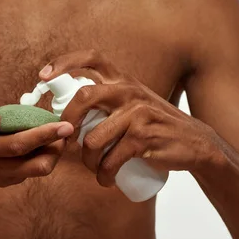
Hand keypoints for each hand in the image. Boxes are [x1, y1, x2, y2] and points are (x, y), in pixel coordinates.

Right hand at [0, 100, 74, 187]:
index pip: (17, 144)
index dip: (42, 135)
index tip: (62, 124)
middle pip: (32, 164)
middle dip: (56, 147)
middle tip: (69, 128)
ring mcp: (1, 178)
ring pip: (35, 171)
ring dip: (53, 155)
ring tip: (61, 135)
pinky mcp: (7, 182)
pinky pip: (31, 172)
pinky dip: (44, 158)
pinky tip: (49, 143)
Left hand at [39, 49, 225, 186]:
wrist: (195, 144)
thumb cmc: (155, 126)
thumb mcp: (133, 104)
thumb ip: (107, 101)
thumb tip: (66, 113)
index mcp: (123, 80)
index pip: (91, 57)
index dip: (64, 62)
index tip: (43, 77)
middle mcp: (128, 90)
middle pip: (84, 97)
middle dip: (66, 122)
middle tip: (65, 141)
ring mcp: (137, 113)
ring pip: (94, 138)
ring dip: (88, 161)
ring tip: (95, 170)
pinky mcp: (144, 137)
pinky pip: (111, 159)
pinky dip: (104, 175)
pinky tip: (107, 181)